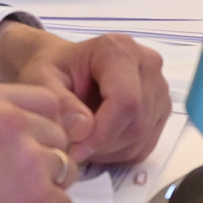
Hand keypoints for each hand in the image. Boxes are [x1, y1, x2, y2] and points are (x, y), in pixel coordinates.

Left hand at [0, 21, 170, 165]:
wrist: (66, 67)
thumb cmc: (54, 69)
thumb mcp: (43, 80)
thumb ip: (60, 103)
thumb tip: (83, 130)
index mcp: (120, 50)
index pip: (126, 100)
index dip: (102, 133)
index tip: (75, 149)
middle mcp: (147, 64)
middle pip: (136, 122)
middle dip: (102, 144)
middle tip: (73, 149)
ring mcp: (158, 88)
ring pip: (141, 138)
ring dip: (109, 151)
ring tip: (82, 142)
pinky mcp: (160, 109)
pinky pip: (145, 145)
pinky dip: (119, 153)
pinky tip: (97, 142)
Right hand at [0, 82, 74, 202]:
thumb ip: (0, 120)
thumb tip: (46, 128)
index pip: (49, 102)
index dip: (43, 129)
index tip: (25, 149)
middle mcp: (11, 120)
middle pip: (60, 136)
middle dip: (46, 161)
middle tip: (12, 184)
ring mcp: (28, 158)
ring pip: (67, 170)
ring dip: (47, 190)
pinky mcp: (39, 197)